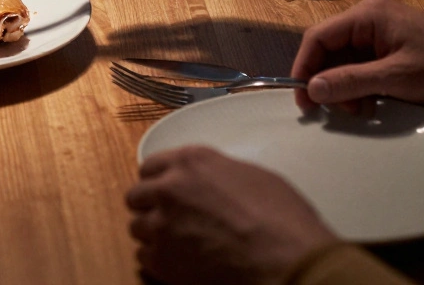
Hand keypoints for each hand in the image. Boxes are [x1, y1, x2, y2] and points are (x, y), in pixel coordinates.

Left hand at [127, 146, 336, 284]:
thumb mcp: (251, 177)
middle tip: (170, 218)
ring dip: (154, 234)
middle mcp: (168, 188)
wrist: (286, 261)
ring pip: (137, 227)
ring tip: (178, 243)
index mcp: (191, 162)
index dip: (158, 180)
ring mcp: (162, 225)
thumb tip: (208, 183)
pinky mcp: (162, 260)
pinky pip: (143, 257)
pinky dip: (158, 259)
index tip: (163, 190)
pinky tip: (180, 262)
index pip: (151, 166)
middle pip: (137, 196)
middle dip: (150, 206)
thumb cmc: (282, 219)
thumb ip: (216, 174)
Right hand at [291, 0, 423, 109]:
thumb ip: (350, 81)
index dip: (304, 67)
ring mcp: (379, 30)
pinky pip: (361, 63)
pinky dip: (360, 84)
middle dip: (329, 81)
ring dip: (346, 86)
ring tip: (360, 108)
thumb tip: (312, 89)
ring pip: (344, 59)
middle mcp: (368, 17)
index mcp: (366, 15)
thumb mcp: (394, 77)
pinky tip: (371, 102)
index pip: (318, 37)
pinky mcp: (389, 44)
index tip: (302, 97)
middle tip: (336, 109)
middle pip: (330, 49)